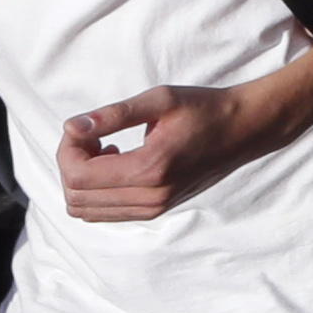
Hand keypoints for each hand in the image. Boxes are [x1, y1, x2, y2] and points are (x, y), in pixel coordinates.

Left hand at [56, 75, 277, 220]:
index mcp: (149, 170)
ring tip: (103, 150)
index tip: (83, 127)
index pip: (78, 176)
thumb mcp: (161, 100)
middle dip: (70, 164)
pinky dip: (97, 191)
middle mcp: (150, 197)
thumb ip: (114, 115)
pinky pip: (106, 212)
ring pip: (87, 210)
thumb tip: (72, 127)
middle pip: (77, 197)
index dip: (67, 150)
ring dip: (82, 180)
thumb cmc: (205, 109)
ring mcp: (154, 208)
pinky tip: (116, 162)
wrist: (246, 129)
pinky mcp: (157, 210)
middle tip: (90, 136)